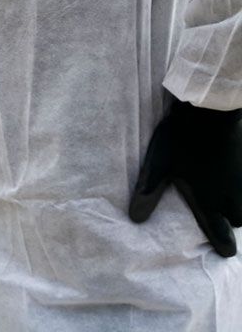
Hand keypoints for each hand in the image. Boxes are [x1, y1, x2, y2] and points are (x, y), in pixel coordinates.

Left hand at [129, 99, 241, 257]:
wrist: (210, 113)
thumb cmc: (181, 141)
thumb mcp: (158, 166)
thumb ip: (148, 193)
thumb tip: (135, 219)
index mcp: (207, 200)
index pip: (220, 233)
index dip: (222, 245)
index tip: (225, 254)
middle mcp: (230, 196)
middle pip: (238, 220)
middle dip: (230, 221)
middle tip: (220, 217)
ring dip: (237, 204)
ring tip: (226, 199)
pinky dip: (240, 186)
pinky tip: (233, 175)